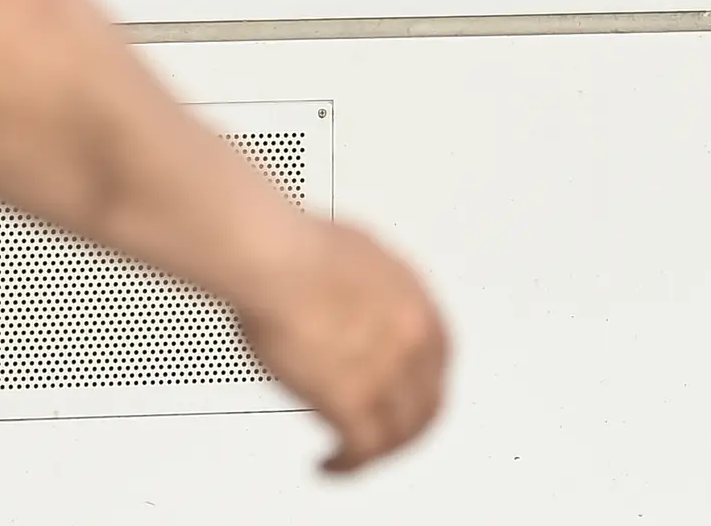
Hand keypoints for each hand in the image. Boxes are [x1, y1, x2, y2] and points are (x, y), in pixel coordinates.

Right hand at [232, 217, 447, 473]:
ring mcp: (385, 374)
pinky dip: (348, 464)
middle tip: (385, 439)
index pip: (438, 361)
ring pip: (398, 434)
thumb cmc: (296, 245)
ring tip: (352, 457)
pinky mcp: (352, 401)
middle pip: (426, 404)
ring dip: (376, 451)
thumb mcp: (356, 252)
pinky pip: (362, 449)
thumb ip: (368, 287)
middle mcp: (410, 341)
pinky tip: (331, 465)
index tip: (406, 396)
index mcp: (415, 302)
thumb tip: (356, 295)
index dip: (421, 384)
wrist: (272, 258)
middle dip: (405, 427)